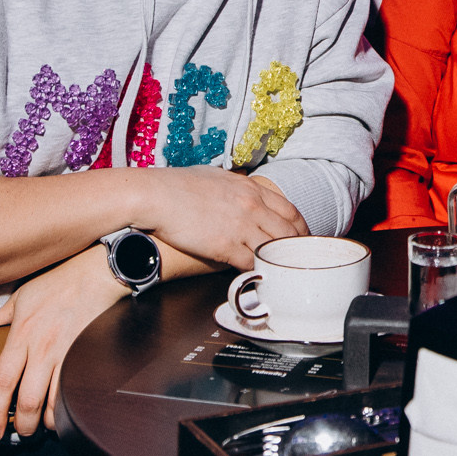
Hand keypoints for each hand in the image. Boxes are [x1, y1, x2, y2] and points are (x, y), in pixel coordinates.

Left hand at [0, 245, 125, 439]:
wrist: (98, 275)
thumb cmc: (60, 282)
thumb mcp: (21, 296)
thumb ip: (0, 318)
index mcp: (22, 334)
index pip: (3, 382)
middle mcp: (43, 348)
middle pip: (29, 401)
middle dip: (23, 426)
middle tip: (20, 431)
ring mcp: (68, 355)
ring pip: (56, 403)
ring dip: (48, 421)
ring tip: (42, 424)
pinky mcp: (87, 357)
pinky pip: (76, 391)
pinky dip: (69, 407)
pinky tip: (65, 410)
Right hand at [135, 167, 305, 269]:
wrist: (155, 195)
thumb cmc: (177, 185)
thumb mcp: (216, 177)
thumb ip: (235, 186)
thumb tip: (240, 190)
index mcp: (251, 188)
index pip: (290, 210)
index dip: (300, 229)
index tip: (301, 240)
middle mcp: (252, 205)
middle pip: (289, 232)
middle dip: (297, 249)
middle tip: (297, 262)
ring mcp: (241, 226)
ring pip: (275, 249)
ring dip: (280, 263)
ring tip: (282, 274)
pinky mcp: (226, 245)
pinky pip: (253, 264)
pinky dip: (258, 272)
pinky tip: (259, 278)